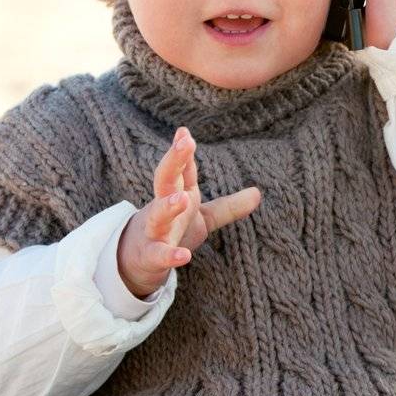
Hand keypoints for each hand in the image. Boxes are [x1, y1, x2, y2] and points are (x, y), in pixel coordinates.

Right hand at [116, 126, 261, 297]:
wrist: (137, 262)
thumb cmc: (171, 232)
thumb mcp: (202, 217)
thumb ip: (228, 206)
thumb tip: (258, 193)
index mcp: (177, 194)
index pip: (181, 169)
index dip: (183, 151)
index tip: (184, 132)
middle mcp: (163, 207)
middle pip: (165, 180)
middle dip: (173, 161)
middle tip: (184, 143)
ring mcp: (154, 231)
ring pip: (158, 215)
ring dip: (168, 206)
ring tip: (183, 198)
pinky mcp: (151, 256)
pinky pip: (159, 255)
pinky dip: (169, 255)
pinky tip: (183, 256)